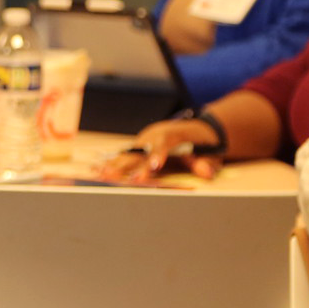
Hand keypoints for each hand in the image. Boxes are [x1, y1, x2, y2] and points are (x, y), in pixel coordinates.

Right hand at [96, 118, 224, 182]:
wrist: (194, 130)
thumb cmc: (203, 145)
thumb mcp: (211, 154)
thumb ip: (207, 163)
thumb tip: (206, 173)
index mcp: (173, 133)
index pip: (165, 142)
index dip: (159, 153)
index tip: (155, 165)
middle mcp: (154, 136)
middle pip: (141, 149)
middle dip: (132, 164)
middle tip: (124, 177)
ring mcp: (144, 141)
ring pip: (129, 153)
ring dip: (116, 165)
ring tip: (101, 174)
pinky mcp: (138, 148)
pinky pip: (124, 156)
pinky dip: (112, 163)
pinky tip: (98, 170)